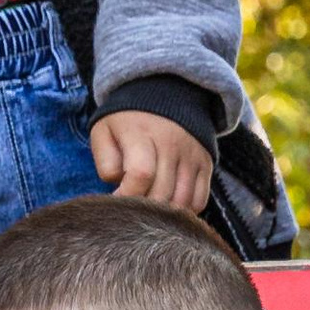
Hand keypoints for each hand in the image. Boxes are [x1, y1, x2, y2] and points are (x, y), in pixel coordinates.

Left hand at [91, 111, 214, 215]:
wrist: (165, 95)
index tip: (117, 200)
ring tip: (148, 208)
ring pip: (182, 201)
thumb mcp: (104, 132)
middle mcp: (172, 143)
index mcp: (141, 132)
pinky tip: (167, 206)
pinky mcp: (206, 163)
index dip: (127, 197)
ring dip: (163, 215)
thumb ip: (105, 161)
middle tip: (132, 208)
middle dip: (143, 210)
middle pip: (162, 193)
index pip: (141, 174)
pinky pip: (199, 200)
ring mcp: (192, 154)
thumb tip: (119, 187)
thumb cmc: (126, 121)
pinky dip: (183, 210)